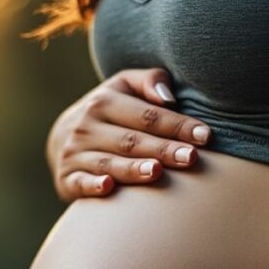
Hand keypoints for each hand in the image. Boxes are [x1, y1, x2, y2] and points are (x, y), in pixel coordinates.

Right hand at [46, 67, 211, 203]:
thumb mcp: (124, 88)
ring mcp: (75, 154)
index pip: (147, 115)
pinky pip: (80, 183)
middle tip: (190, 158)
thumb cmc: (110, 112)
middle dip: (162, 149)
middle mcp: (86, 126)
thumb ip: (149, 82)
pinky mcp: (67, 179)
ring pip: (108, 162)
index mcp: (103, 102)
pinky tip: (108, 186)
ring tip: (157, 172)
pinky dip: (92, 185)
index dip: (177, 125)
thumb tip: (169, 97)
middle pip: (131, 140)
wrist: (63, 137)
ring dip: (133, 168)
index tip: (205, 136)